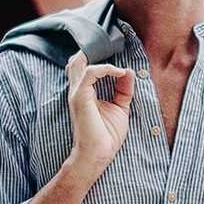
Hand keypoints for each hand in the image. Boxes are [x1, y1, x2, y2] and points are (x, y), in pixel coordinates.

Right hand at [64, 50, 133, 170]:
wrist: (97, 155)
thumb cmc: (106, 136)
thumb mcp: (120, 108)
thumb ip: (123, 89)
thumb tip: (128, 71)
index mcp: (84, 94)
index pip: (83, 68)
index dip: (97, 58)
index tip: (117, 57)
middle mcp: (77, 91)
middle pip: (75, 61)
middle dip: (92, 51)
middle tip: (111, 48)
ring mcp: (77, 93)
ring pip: (78, 62)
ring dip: (98, 57)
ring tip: (117, 63)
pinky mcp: (80, 97)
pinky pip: (89, 72)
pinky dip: (105, 69)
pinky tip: (119, 73)